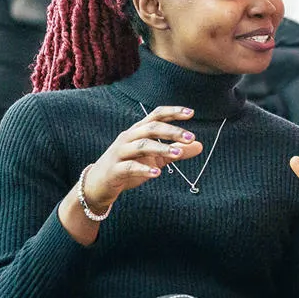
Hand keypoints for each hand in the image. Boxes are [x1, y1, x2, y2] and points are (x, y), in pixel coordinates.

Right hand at [58, 105, 201, 244]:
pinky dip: (144, 169)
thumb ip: (175, 150)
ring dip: (161, 148)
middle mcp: (128, 138)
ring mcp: (120, 153)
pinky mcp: (115, 170)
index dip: (172, 112)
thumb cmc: (129, 166)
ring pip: (141, 145)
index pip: (156, 115)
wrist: (98, 185)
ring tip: (178, 153)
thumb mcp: (155, 158)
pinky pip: (129, 167)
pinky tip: (157, 173)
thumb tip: (200, 145)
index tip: (191, 113)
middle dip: (172, 131)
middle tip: (191, 137)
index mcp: (138, 131)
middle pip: (151, 128)